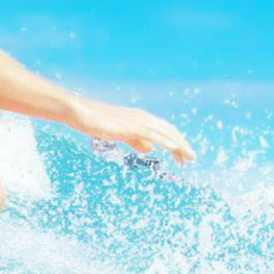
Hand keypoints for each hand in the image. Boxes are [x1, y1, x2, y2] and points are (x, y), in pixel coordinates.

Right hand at [71, 100, 195, 164]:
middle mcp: (143, 117)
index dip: (176, 141)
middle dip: (182, 144)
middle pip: (169, 130)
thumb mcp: (121, 133)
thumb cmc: (98, 123)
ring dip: (179, 145)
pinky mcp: (131, 126)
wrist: (82, 114)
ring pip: (165, 133)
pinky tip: (175, 149)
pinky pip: (153, 135)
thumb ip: (136, 140)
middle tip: (191, 159)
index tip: (183, 155)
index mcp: (141, 118)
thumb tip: (150, 149)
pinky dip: (166, 142)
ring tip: (189, 158)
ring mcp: (137, 121)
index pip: (165, 129)